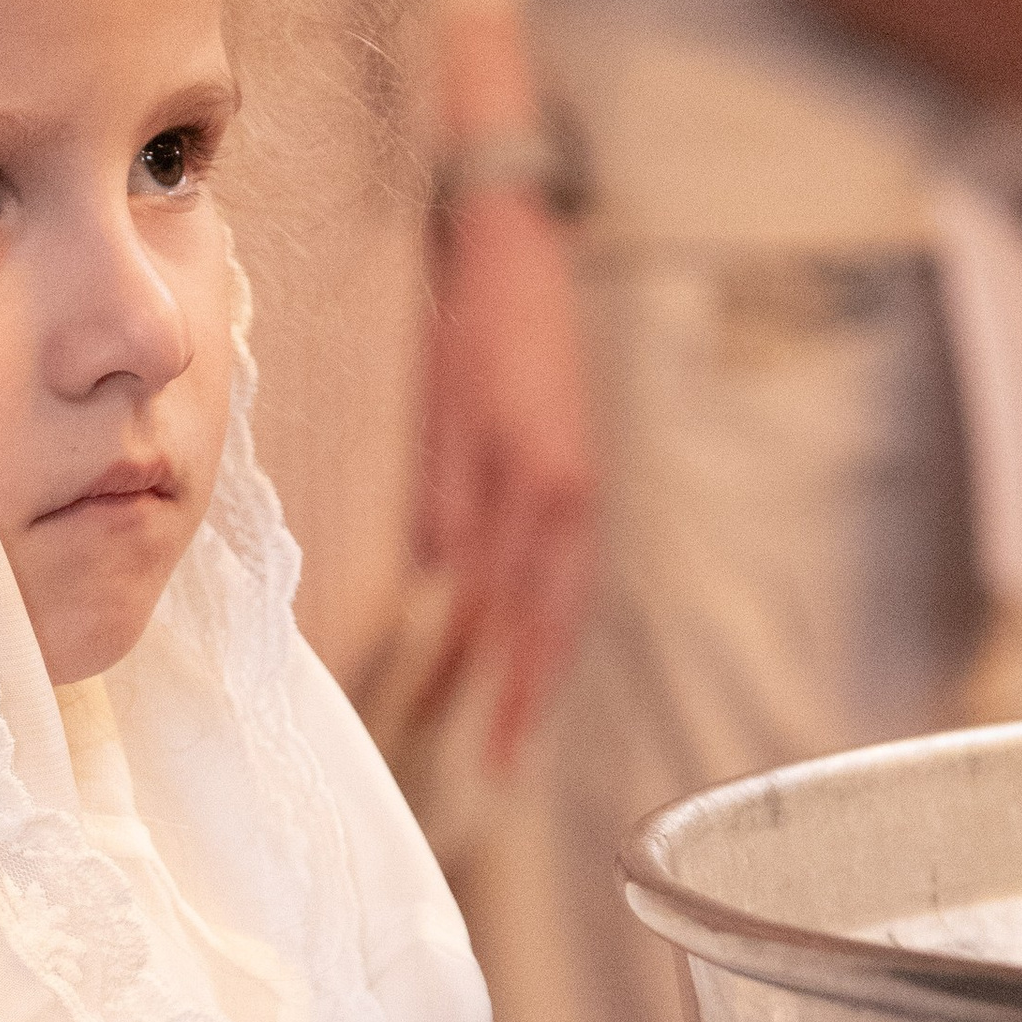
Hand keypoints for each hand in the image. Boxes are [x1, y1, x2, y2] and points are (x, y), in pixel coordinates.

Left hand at [415, 183, 595, 765]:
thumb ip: (446, 505)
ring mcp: (580, 491)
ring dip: (539, 671)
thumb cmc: (468, 326)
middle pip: (546, 625)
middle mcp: (568, 500)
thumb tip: (443, 588)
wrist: (520, 253)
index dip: (479, 679)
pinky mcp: (578, 478)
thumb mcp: (440, 413)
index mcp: (534, 487)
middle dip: (520, 699)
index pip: (502, 611)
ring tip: (513, 730)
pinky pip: (568, 574)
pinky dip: (551, 622)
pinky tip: (532, 650)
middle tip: (497, 768)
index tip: (458, 740)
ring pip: (563, 607)